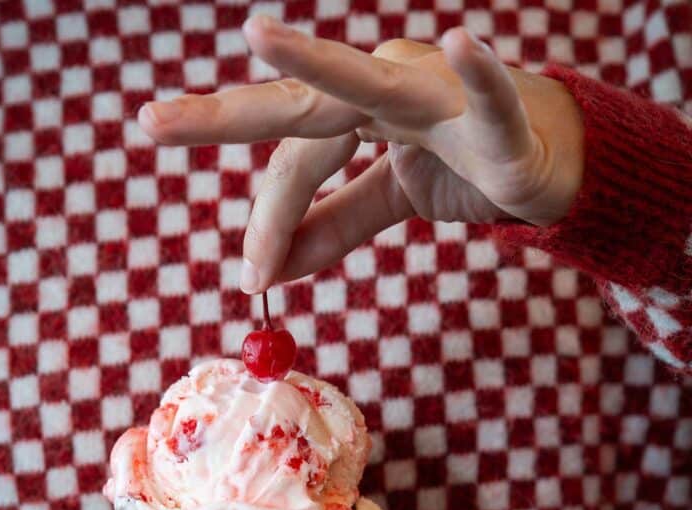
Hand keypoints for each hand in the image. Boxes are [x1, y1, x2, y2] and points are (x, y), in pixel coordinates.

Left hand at [138, 16, 583, 292]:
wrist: (552, 162)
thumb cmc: (465, 165)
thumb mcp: (387, 201)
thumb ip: (331, 226)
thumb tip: (266, 272)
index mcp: (356, 110)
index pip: (294, 161)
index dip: (268, 217)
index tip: (250, 276)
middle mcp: (386, 88)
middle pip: (301, 107)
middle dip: (225, 115)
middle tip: (151, 124)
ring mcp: (440, 94)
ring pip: (372, 85)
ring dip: (318, 64)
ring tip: (258, 39)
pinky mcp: (500, 118)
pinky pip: (487, 94)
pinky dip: (477, 75)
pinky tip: (462, 44)